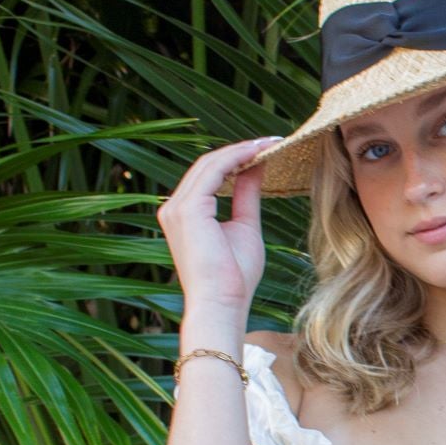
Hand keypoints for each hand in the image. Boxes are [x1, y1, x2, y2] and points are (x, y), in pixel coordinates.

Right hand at [157, 137, 280, 310]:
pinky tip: (259, 153)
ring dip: (241, 150)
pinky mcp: (188, 209)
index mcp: (184, 213)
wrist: (223, 303)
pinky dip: (237, 158)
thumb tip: (256, 166)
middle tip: (271, 142)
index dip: (236, 159)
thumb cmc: (233, 276)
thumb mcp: (245, 226)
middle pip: (207, 166)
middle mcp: (174, 208)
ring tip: (269, 144)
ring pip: (210, 164)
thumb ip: (247, 195)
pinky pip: (214, 171)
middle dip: (240, 151)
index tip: (265, 150)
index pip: (208, 175)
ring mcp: (177, 207)